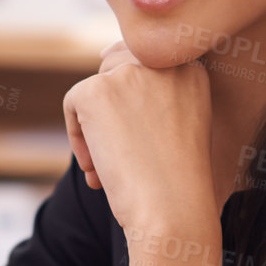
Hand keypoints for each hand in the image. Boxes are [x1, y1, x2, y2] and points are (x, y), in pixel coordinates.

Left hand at [63, 39, 222, 235]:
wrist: (173, 211)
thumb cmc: (178, 180)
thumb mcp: (181, 123)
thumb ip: (154, 90)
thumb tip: (104, 55)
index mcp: (191, 68)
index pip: (144, 62)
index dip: (130, 100)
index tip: (136, 135)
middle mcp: (164, 62)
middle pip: (115, 69)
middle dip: (111, 113)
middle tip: (124, 156)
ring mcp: (130, 73)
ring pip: (95, 90)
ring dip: (96, 129)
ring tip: (109, 170)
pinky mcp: (97, 90)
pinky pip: (73, 104)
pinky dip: (77, 137)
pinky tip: (97, 168)